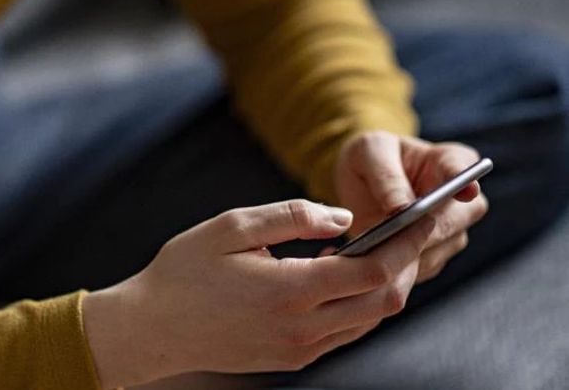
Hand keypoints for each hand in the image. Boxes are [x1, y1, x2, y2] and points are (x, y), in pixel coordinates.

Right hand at [83, 199, 431, 387]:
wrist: (152, 329)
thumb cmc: (184, 271)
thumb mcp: (231, 227)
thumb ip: (292, 216)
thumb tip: (344, 217)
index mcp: (288, 292)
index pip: (374, 270)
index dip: (407, 242)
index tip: (423, 216)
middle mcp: (302, 330)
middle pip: (384, 300)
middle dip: (407, 263)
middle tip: (409, 229)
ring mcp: (299, 350)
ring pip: (369, 320)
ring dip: (384, 284)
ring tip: (381, 247)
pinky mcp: (293, 359)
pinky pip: (346, 332)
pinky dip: (359, 302)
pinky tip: (344, 274)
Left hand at [335, 131, 488, 282]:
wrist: (361, 182)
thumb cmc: (371, 157)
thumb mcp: (370, 153)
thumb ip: (387, 177)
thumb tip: (401, 209)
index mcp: (451, 161)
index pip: (463, 171)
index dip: (467, 184)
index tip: (467, 191)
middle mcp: (461, 200)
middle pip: (456, 220)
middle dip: (426, 230)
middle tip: (394, 235)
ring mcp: (450, 231)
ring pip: (438, 250)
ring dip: (407, 254)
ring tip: (373, 251)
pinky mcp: (432, 256)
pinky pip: (419, 268)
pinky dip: (396, 269)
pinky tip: (370, 265)